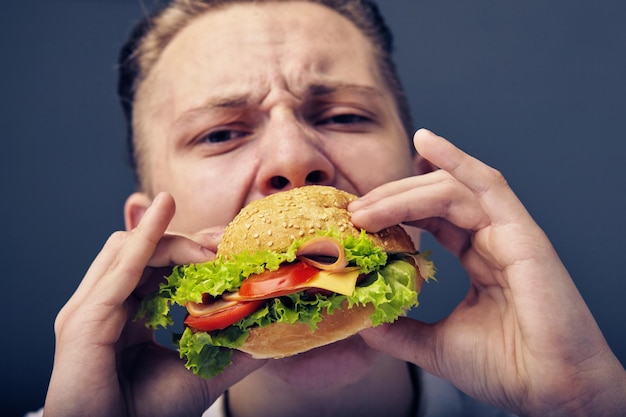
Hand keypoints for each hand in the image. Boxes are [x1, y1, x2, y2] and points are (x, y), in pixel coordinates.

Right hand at [44, 193, 264, 416]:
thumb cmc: (146, 414)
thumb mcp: (201, 374)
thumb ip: (233, 350)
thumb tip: (273, 335)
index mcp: (126, 315)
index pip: (157, 267)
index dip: (192, 254)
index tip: (229, 250)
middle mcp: (105, 305)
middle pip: (144, 252)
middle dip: (186, 243)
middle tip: (226, 244)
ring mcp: (91, 307)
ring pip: (130, 248)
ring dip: (173, 239)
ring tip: (211, 246)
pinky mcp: (85, 315)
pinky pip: (120, 263)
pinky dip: (145, 233)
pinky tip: (163, 207)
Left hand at [350, 129, 625, 416]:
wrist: (551, 390)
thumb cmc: (507, 368)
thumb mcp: (436, 345)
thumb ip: (402, 329)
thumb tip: (364, 320)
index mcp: (478, 257)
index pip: (430, 217)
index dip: (394, 210)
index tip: (358, 216)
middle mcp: (492, 238)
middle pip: (434, 198)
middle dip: (391, 199)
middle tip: (354, 210)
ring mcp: (508, 232)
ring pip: (451, 189)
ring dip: (404, 190)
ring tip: (367, 205)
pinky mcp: (522, 234)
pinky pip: (486, 186)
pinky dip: (456, 161)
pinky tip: (425, 143)